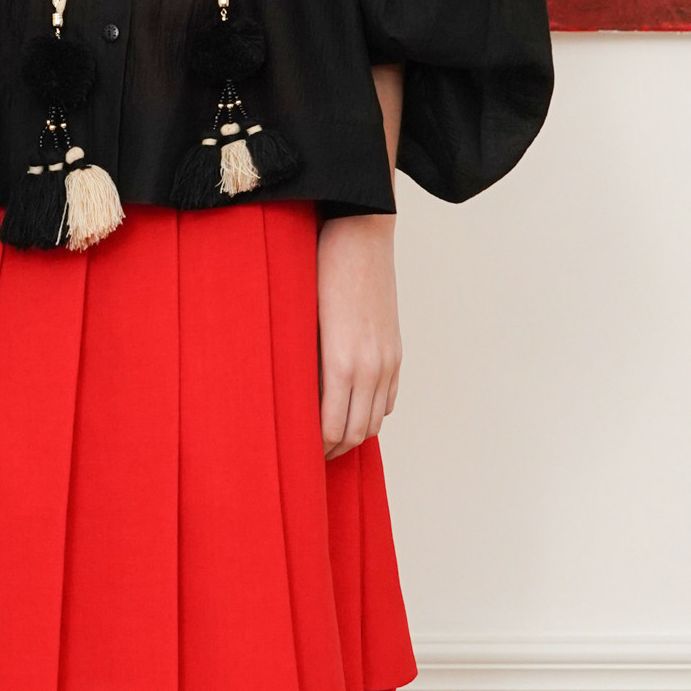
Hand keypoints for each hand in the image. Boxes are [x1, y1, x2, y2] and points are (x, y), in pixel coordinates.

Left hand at [316, 212, 401, 457]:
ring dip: (354, 435)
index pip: (331, 429)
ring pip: (375, 420)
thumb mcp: (301, 320)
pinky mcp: (395, 349)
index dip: (315, 449)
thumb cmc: (318, 269)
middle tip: (310, 457)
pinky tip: (352, 411)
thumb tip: (294, 401)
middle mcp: (370, 367)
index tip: (298, 454)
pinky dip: (372, 413)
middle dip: (334, 450)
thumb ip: (304, 364)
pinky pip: (388, 398)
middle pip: (357, 432)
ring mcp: (387, 359)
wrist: (359, 233)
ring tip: (330, 439)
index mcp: (340, 362)